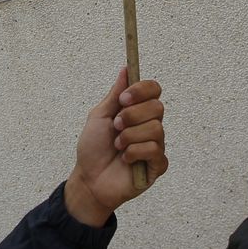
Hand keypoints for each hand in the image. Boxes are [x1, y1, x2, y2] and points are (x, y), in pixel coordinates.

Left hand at [63, 68, 166, 226]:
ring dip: (129, 136)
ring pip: (155, 129)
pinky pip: (154, 150)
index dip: (141, 90)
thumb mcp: (100, 116)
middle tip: (116, 126)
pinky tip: (125, 159)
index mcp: (138, 111)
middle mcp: (150, 125)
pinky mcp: (158, 165)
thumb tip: (125, 69)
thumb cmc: (93, 148)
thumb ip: (114, 95)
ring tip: (118, 146)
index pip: (154, 90)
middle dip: (132, 116)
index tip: (123, 99)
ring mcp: (156, 145)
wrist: (89, 179)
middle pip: (157, 107)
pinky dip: (134, 152)